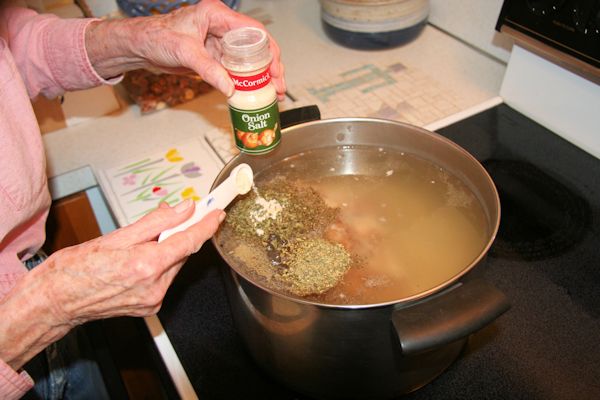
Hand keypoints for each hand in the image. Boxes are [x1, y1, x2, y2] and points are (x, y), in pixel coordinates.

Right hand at [40, 200, 223, 322]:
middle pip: (182, 253)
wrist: (55, 303)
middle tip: (171, 219)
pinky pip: (165, 279)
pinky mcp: (150, 307)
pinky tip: (138, 262)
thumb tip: (183, 209)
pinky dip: (159, 266)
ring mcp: (153, 300)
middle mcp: (154, 287)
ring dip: (167, 251)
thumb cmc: (74, 270)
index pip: (189, 241)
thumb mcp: (115, 236)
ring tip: (140, 246)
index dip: (206, 225)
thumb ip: (156, 222)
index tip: (217, 213)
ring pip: (174, 266)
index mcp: (146, 266)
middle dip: (179, 234)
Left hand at [86, 0, 285, 98]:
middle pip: (256, 47)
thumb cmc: (155, 37)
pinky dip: (245, 83)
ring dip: (260, 78)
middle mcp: (221, 28)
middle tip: (278, 86)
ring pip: (248, 60)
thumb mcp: (184, 52)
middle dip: (270, 67)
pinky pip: (235, 70)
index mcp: (217, 15)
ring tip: (272, 93)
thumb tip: (229, 88)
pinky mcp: (213, 57)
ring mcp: (218, 43)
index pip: (253, 31)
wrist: (138, 47)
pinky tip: (253, 94)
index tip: (275, 70)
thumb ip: (208, 69)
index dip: (268, 50)